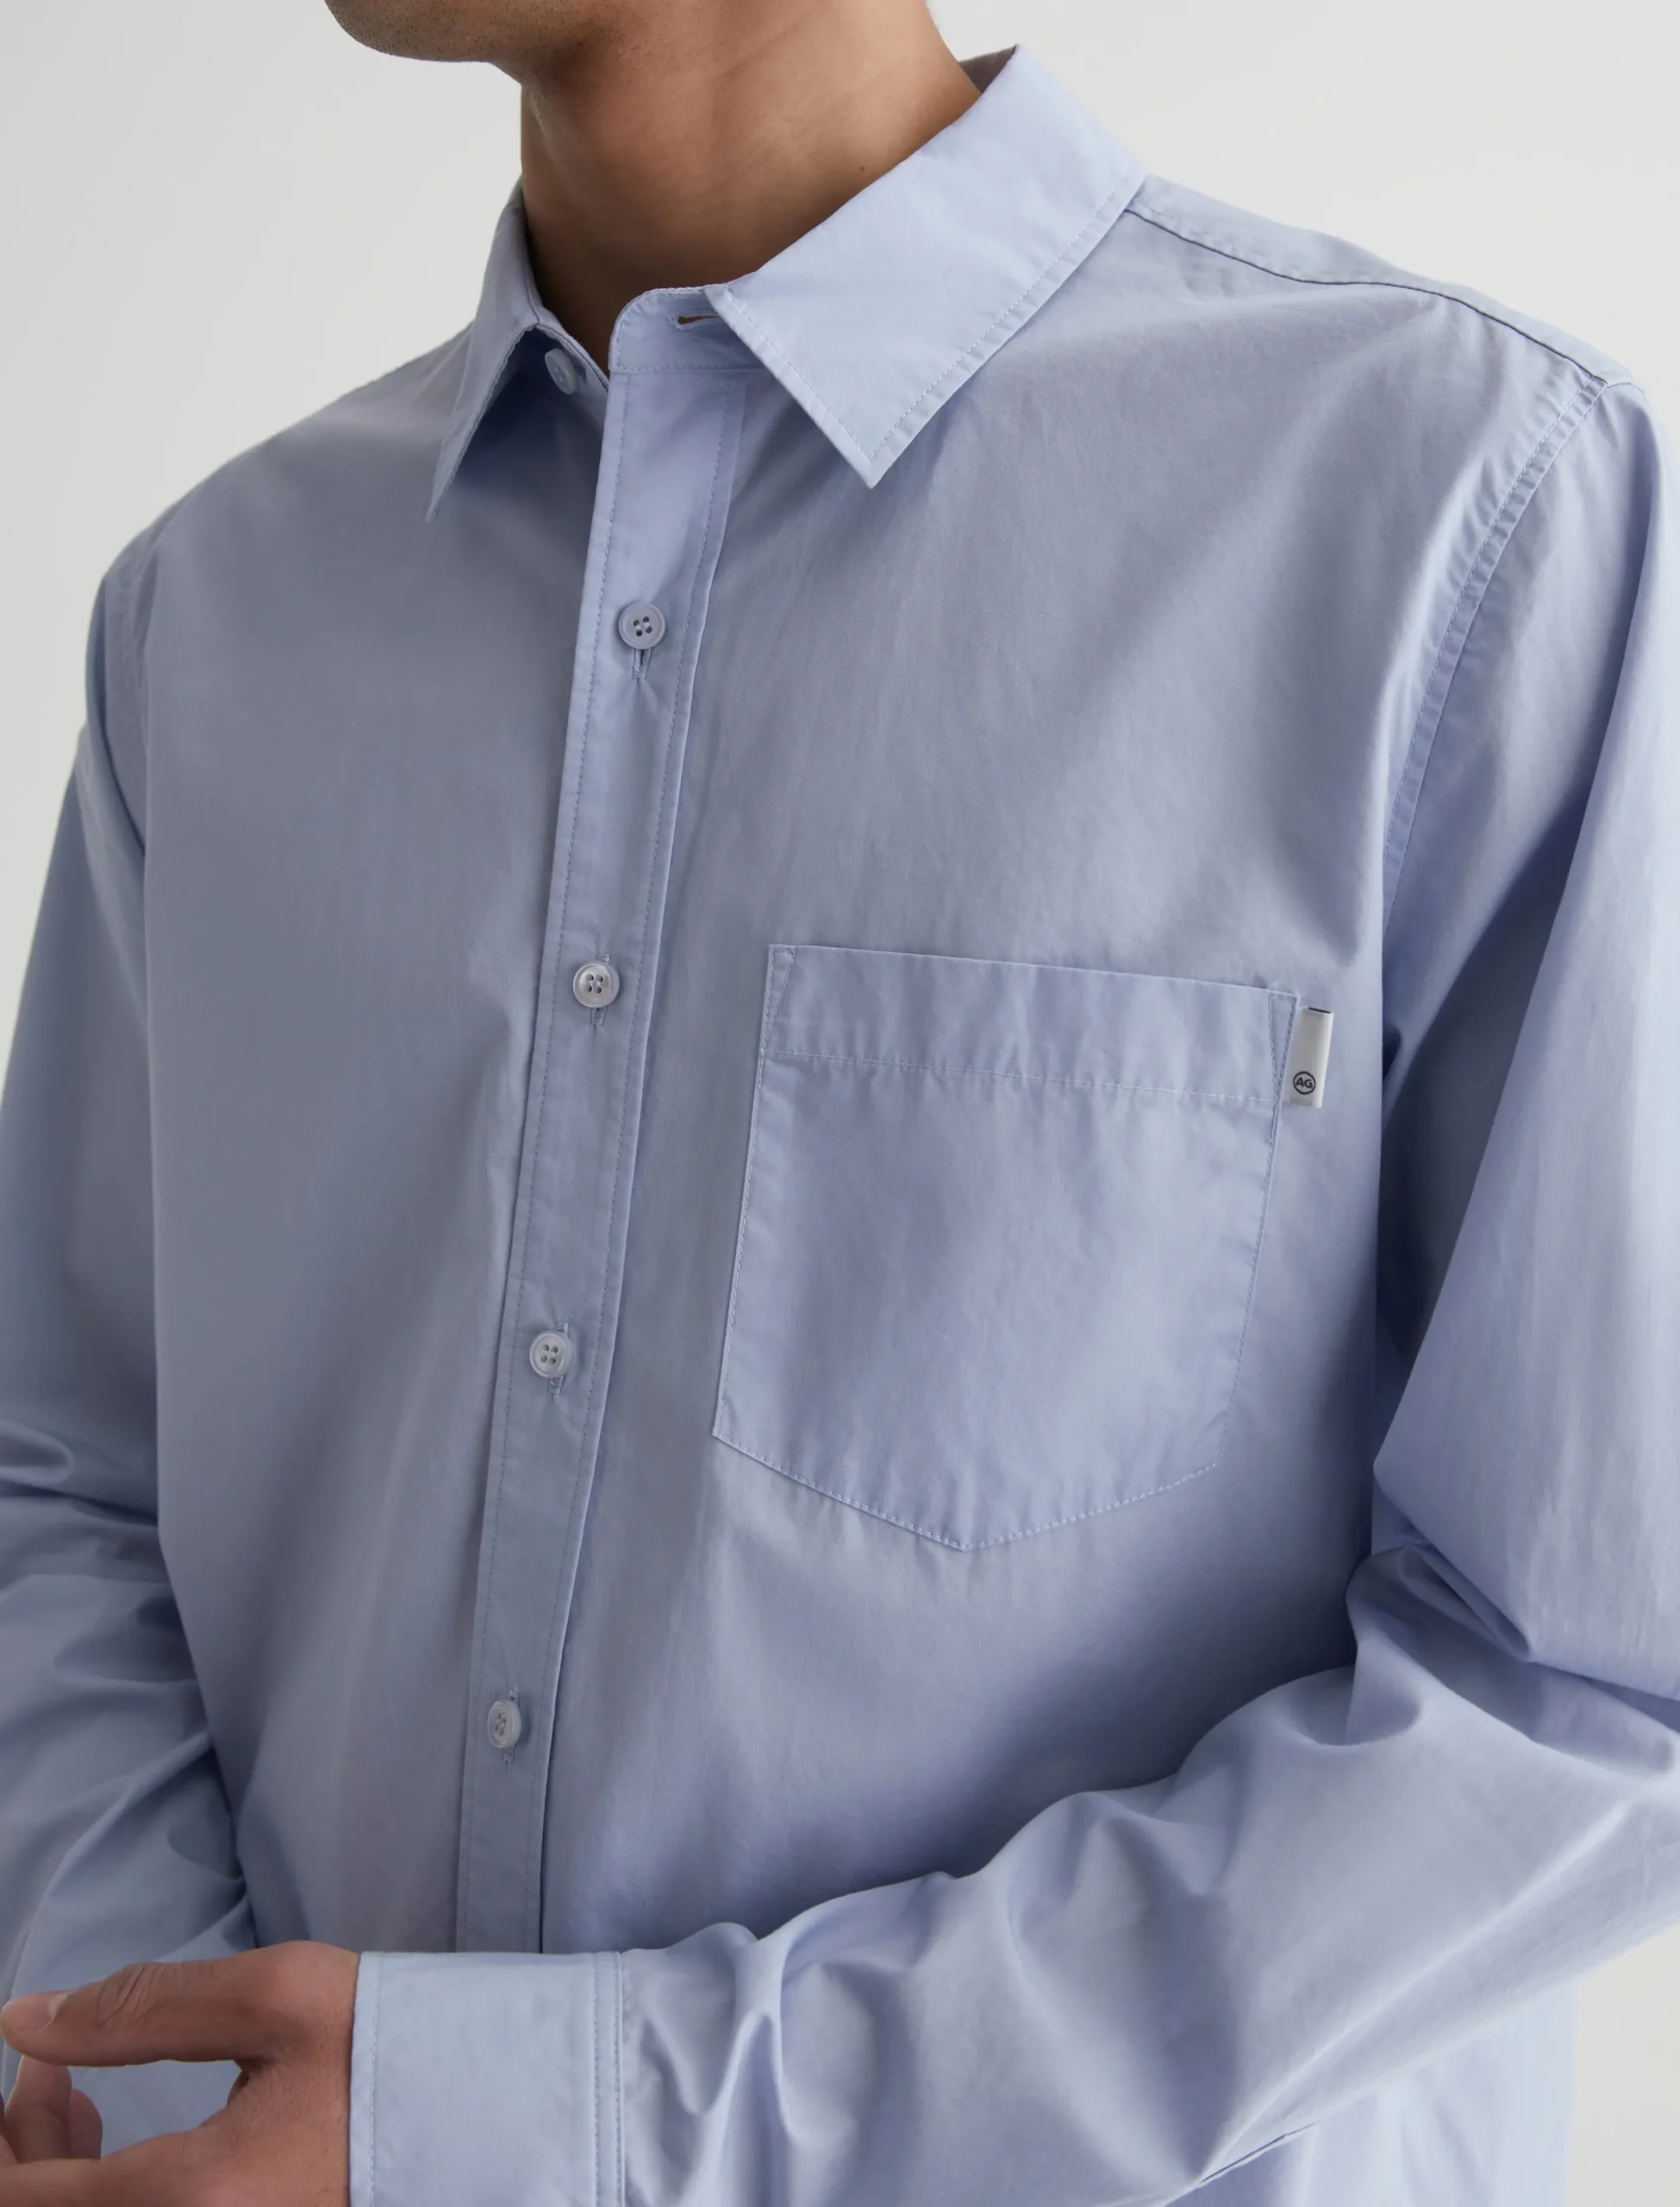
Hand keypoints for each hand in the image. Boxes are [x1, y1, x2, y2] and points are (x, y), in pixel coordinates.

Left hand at [0, 1944, 357, 2202]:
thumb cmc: (387, 2047)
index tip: (33, 2063)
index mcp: (192, 2198)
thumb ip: (139, 2008)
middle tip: (48, 2066)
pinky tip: (108, 2139)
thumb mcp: (274, 1996)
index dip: (3, 2135)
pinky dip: (95, 2193)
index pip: (19, 2200)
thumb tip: (24, 2021)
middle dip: (20, 2148)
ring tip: (73, 2093)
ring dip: (51, 2175)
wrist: (480, 2111)